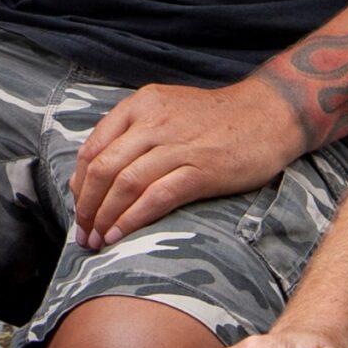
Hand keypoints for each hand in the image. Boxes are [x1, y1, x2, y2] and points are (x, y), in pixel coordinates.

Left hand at [68, 79, 305, 247]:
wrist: (269, 114)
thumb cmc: (215, 119)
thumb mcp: (167, 109)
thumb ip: (135, 133)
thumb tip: (99, 174)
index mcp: (140, 105)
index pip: (93, 147)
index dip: (79, 183)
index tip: (79, 208)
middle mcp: (153, 121)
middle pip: (102, 168)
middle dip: (86, 207)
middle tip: (83, 234)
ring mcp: (178, 145)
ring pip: (125, 184)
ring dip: (105, 218)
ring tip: (98, 241)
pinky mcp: (202, 170)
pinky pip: (156, 197)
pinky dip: (133, 219)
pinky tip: (121, 235)